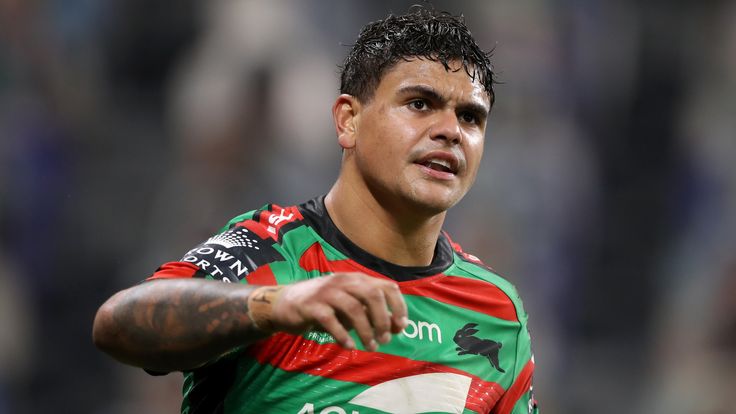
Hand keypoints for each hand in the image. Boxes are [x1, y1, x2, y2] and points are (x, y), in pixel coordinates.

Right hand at [268, 273, 407, 350]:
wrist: (285, 304)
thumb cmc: (324, 306)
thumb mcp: (350, 306)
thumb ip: (371, 313)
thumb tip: (398, 327)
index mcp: (357, 279)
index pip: (387, 286)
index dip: (398, 305)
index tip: (401, 325)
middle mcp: (344, 281)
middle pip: (372, 295)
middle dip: (382, 319)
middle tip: (385, 339)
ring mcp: (327, 292)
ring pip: (354, 308)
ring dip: (366, 330)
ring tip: (371, 346)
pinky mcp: (311, 306)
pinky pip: (331, 320)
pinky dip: (343, 335)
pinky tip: (349, 346)